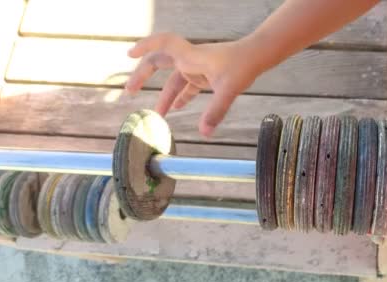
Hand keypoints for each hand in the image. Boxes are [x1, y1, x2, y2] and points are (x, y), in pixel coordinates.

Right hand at [125, 33, 260, 136]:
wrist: (257, 56)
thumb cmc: (242, 65)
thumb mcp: (229, 89)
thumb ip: (216, 111)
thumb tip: (205, 133)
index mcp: (190, 56)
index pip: (162, 44)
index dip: (144, 47)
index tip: (130, 55)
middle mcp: (189, 59)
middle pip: (159, 63)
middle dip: (143, 76)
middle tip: (129, 91)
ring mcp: (196, 67)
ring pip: (174, 81)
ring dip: (165, 97)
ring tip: (157, 115)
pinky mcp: (205, 74)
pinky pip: (187, 86)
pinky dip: (181, 97)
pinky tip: (176, 109)